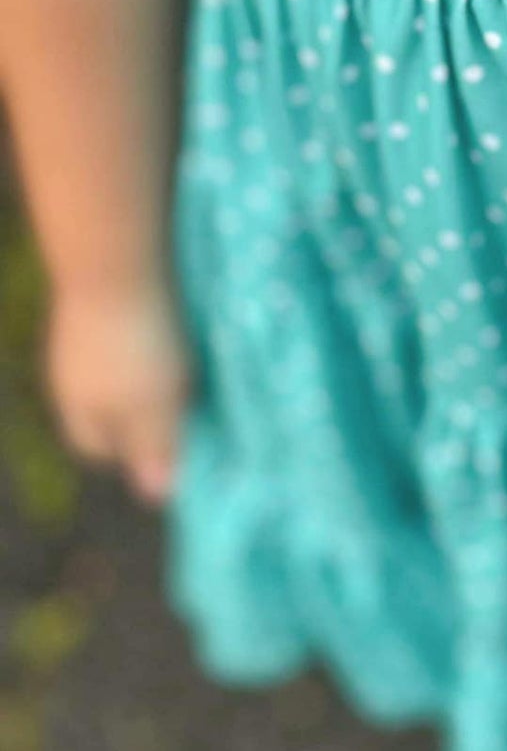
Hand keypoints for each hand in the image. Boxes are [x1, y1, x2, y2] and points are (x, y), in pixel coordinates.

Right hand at [45, 282, 189, 503]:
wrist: (114, 257)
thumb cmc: (137, 345)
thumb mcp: (154, 406)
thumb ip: (155, 447)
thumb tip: (159, 494)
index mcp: (78, 408)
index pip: (99, 447)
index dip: (139, 452)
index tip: (179, 443)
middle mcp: (70, 373)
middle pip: (108, 407)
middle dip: (147, 410)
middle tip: (191, 401)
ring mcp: (80, 332)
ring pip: (118, 366)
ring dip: (154, 368)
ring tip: (193, 361)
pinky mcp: (100, 295)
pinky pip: (127, 327)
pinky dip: (153, 332)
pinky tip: (181, 322)